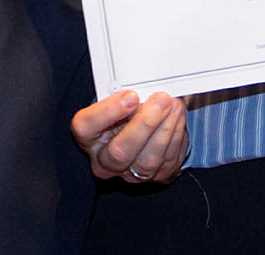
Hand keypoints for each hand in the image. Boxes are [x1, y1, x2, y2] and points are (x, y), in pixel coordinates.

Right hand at [69, 89, 187, 184]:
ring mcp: (130, 173)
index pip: (86, 127)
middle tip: (161, 100)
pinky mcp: (155, 177)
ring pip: (147, 160)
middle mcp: (104, 161)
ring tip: (174, 105)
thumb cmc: (125, 111)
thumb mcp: (116, 100)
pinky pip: (167, 160)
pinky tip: (177, 117)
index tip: (130, 96)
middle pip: (119, 151)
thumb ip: (124, 95)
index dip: (107, 112)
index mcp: (88, 136)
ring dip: (165, 129)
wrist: (143, 132)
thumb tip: (145, 88)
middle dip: (145, 124)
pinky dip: (175, 136)